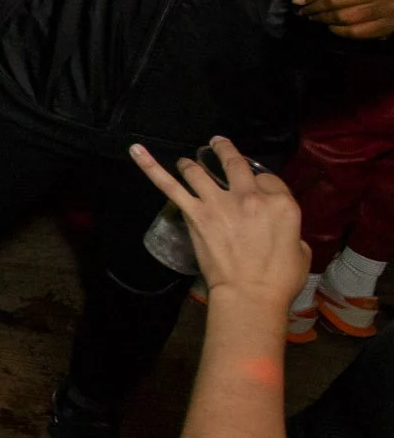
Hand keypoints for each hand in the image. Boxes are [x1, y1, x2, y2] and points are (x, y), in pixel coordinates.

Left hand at [129, 136, 307, 313]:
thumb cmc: (280, 278)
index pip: (267, 178)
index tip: (255, 188)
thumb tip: (278, 225)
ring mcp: (218, 202)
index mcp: (281, 202)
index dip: (260, 182)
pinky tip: (137, 151)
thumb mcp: (300, 248)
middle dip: (225, 150)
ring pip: (198, 171)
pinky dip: (151, 167)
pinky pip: (169, 186)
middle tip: (217, 143)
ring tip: (187, 162)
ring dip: (191, 164)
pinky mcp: (195, 214)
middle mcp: (249, 195)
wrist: (249, 294)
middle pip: (234, 164)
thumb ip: (289, 228)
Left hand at [292, 0, 393, 39]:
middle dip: (316, 7)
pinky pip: (355, 32)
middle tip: (303, 10)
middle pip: (340, 0)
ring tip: (313, 17)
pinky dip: (337, 31)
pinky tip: (329, 26)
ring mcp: (385, 9)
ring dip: (324, 19)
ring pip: (346, 17)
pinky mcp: (385, 27)